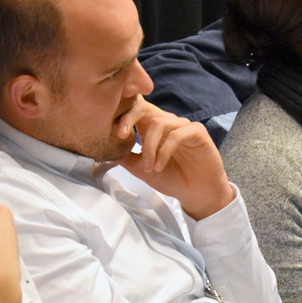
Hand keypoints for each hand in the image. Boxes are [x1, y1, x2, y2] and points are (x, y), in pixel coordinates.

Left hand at [116, 97, 233, 219]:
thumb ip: (125, 157)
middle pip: (144, 108)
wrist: (195, 194)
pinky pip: (176, 134)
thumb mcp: (141, 170)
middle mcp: (166, 122)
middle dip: (129, 118)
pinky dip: (164, 151)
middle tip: (120, 135)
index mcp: (151, 128)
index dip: (121, 113)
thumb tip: (104, 149)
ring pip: (158, 123)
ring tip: (149, 167)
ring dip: (148, 146)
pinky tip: (160, 166)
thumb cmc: (171, 179)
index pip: (135, 109)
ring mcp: (182, 126)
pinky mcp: (196, 132)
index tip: (111, 131)